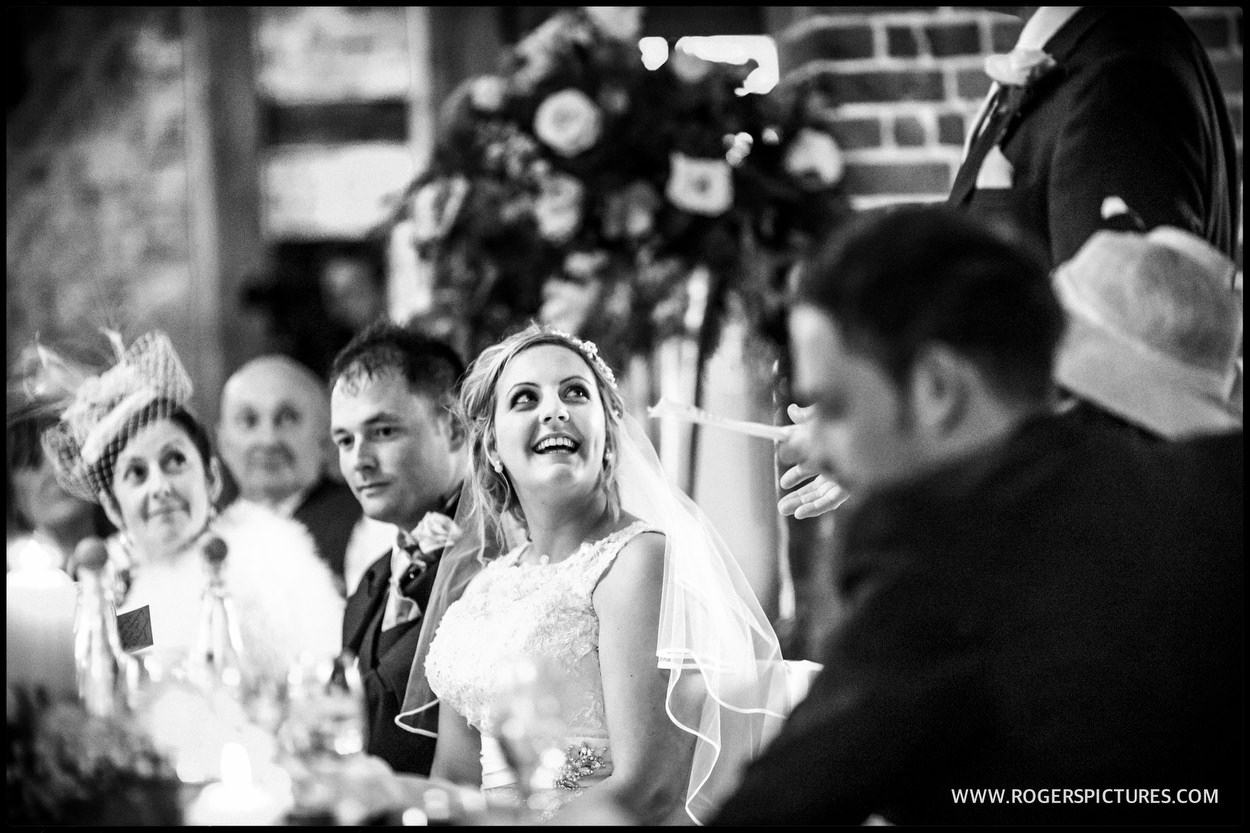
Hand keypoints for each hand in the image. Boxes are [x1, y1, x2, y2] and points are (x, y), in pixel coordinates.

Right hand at [776, 404, 848, 518]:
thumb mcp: (821, 416)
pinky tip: (799, 513)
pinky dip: (814, 508)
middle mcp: (839, 467)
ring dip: (801, 504)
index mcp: (833, 451)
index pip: (812, 467)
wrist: (865, 427)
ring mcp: (844, 477)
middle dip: (797, 496)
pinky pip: (830, 502)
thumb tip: (791, 410)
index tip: (783, 483)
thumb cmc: (845, 418)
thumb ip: (805, 416)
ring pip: (821, 496)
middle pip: (816, 486)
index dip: (796, 475)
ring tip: (782, 510)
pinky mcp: (850, 487)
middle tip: (780, 506)